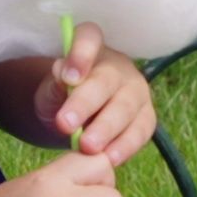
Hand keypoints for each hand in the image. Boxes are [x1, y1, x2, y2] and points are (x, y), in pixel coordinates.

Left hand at [36, 24, 156, 163]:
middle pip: (107, 81)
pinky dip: (126, 146)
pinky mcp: (146, 117)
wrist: (79, 120)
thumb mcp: (50, 90)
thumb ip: (54, 83)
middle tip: (65, 125)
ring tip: (88, 148)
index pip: (90, 37)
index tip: (67, 76)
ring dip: (107, 129)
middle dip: (86, 104)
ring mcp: (136, 92)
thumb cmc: (64, 98)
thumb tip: (62, 72)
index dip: (81, 53)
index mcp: (93, 50)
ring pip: (126, 107)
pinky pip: (141, 130)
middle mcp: (119, 67)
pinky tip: (110, 158)